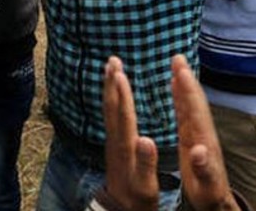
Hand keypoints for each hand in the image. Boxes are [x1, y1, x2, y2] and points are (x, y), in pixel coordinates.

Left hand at [100, 56, 160, 210]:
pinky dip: (113, 101)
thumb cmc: (138, 201)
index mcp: (126, 150)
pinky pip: (111, 117)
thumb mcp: (146, 186)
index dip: (122, 95)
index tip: (119, 73)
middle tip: (112, 60)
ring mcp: (113, 144)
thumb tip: (146, 139)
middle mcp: (116, 143)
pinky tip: (115, 93)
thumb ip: (146, 164)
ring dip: (110, 88)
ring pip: (109, 111)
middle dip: (112, 84)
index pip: (123, 117)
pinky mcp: (114, 147)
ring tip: (111, 69)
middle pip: (112, 109)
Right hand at [172, 55, 238, 210]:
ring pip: (191, 104)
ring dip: (184, 84)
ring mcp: (200, 134)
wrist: (218, 201)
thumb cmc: (209, 195)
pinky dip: (181, 97)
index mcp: (203, 142)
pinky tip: (176, 88)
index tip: (180, 70)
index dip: (187, 90)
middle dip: (186, 79)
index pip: (194, 111)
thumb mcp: (206, 186)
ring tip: (177, 65)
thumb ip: (203, 168)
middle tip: (178, 57)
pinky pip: (187, 112)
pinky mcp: (195, 138)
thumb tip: (199, 150)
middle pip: (195, 101)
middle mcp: (203, 134)